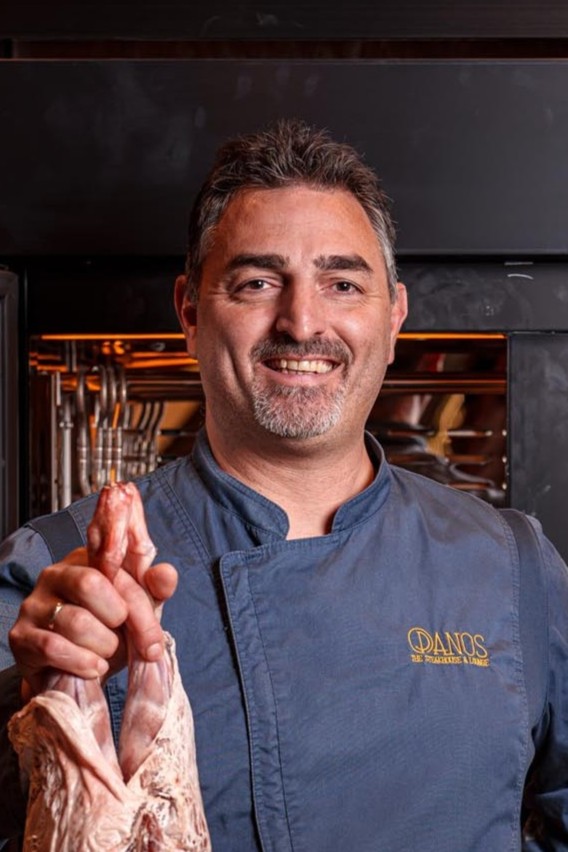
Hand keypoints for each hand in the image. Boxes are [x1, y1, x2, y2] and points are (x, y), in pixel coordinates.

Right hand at [8, 546, 177, 698]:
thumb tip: (167, 573)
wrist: (76, 674)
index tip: (154, 642)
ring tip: (106, 655)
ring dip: (102, 646)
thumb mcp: (137, 611)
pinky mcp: (20, 636)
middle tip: (124, 642)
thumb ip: (154, 589)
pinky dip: (81, 662)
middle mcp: (55, 574)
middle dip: (119, 622)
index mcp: (86, 559)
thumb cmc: (108, 633)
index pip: (116, 571)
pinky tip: (94, 667)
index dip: (140, 609)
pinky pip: (53, 647)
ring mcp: (34, 604)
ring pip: (75, 620)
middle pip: (90, 584)